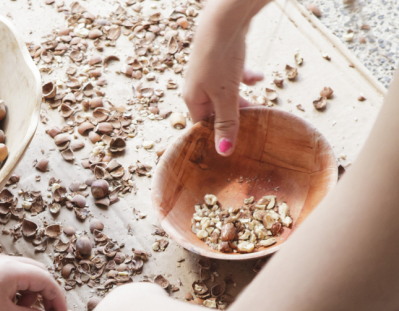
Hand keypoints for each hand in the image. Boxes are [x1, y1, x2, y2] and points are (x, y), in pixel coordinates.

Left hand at [0, 255, 67, 310]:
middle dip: (46, 293)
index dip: (57, 298)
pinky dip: (17, 290)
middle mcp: (6, 261)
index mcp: (14, 269)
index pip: (46, 280)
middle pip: (38, 273)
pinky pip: (11, 276)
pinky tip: (9, 306)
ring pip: (25, 273)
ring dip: (31, 293)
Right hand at [183, 1, 265, 155]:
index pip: (201, 126)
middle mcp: (196, 87)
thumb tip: (224, 151)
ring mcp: (208, 72)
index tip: (234, 144)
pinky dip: (245, 79)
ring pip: (226, 94)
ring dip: (242, 99)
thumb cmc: (219, 58)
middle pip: (215, 111)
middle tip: (252, 126)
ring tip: (259, 105)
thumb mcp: (226, 96)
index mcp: (192, 99)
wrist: (223, 19)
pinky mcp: (220, 59)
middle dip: (234, 117)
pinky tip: (258, 78)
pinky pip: (232, 76)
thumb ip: (227, 123)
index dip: (216, 136)